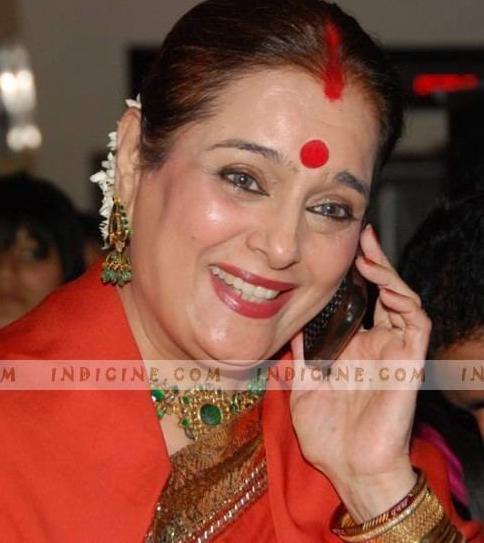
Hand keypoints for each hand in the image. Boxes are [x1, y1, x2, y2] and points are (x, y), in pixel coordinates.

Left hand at [289, 224, 429, 520]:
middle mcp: (374, 345)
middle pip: (383, 293)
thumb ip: (299, 356)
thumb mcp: (302, 386)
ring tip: (370, 254)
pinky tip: (388, 287)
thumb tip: (288, 327)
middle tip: (362, 235)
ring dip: (389, 275)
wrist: (348, 468)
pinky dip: (406, 302)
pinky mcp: (409, 362)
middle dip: (375, 262)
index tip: (340, 247)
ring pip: (403, 301)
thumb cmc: (327, 434)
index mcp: (350, 348)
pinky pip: (417, 324)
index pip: (358, 301)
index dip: (354, 274)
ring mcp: (393, 352)